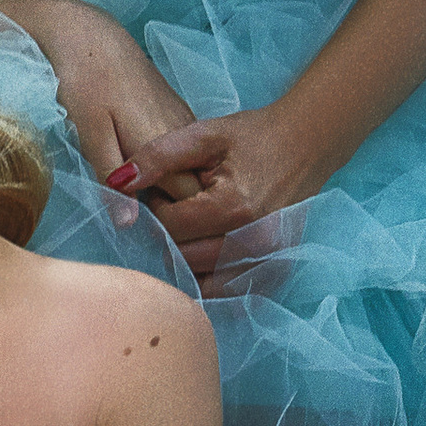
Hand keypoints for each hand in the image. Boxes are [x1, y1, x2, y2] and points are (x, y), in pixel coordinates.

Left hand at [29, 3, 208, 208]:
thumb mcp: (89, 133)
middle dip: (175, 215)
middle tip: (142, 224)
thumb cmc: (85, 81)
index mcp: (164, 144)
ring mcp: (184, 124)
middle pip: (194, 192)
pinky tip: (152, 179)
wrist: (91, 35)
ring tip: (144, 203)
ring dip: (176, 195)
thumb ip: (109, 177)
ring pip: (194, 175)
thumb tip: (128, 223)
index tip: (145, 235)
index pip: (186, 203)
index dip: (170, 227)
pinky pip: (188, 158)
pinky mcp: (180, 116)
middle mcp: (183, 136)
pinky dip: (175, 174)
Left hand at [115, 102, 315, 265]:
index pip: (170, 228)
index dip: (158, 209)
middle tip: (181, 208)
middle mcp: (254, 241)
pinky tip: (208, 253)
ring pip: (204, 280)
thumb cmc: (255, 136)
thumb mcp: (204, 134)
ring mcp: (269, 259)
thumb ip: (158, 155)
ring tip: (195, 226)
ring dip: (189, 258)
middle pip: (185, 257)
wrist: (308, 142)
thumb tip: (116, 181)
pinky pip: (232, 291)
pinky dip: (213, 278)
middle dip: (171, 235)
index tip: (166, 191)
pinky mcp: (277, 268)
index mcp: (233, 207)